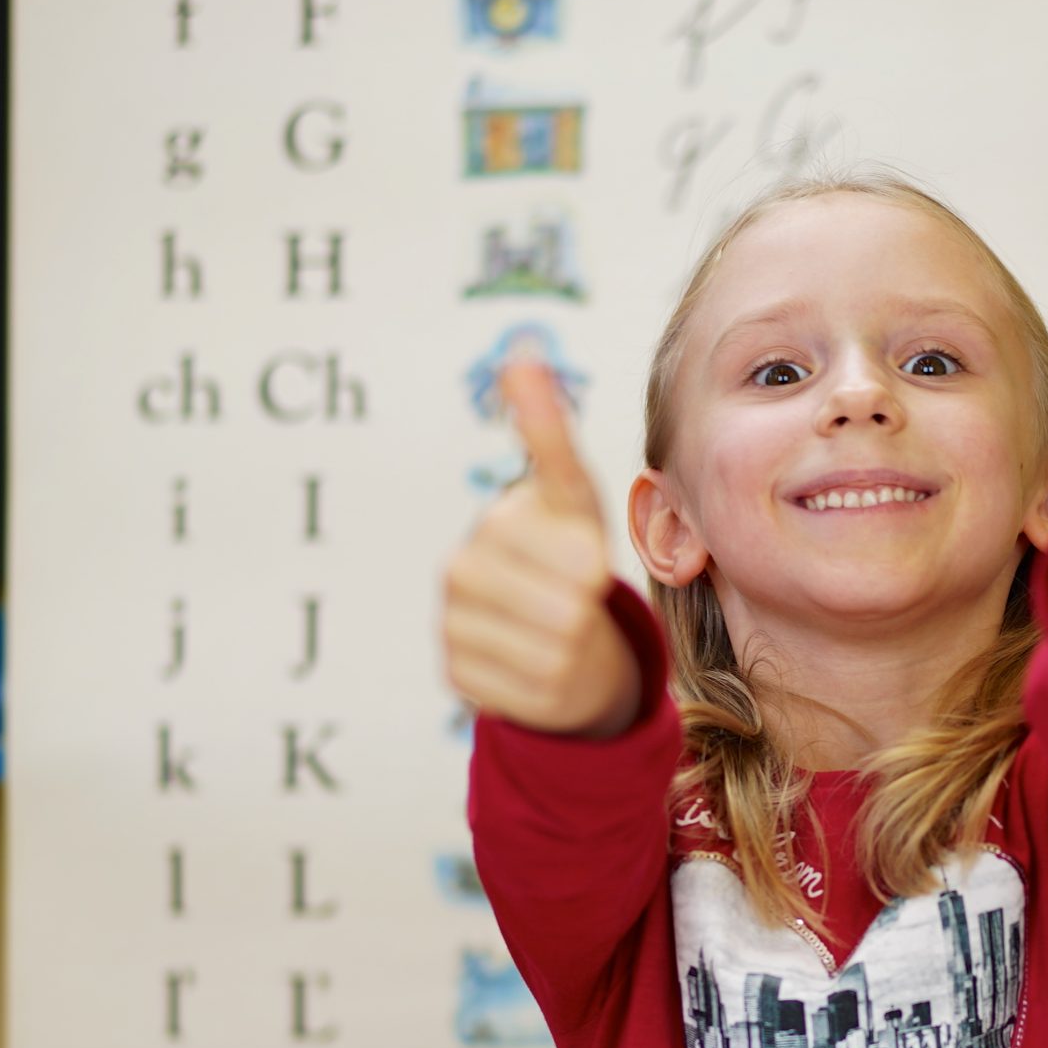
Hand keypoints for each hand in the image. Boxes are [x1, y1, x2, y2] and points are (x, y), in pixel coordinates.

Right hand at [441, 360, 642, 735]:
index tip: (587, 561)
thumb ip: (548, 433)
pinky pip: (535, 691)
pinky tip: (540, 666)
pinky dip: (555, 688)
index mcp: (499, 521)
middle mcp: (464, 568)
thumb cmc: (569, 560)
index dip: (594, 560)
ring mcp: (454, 624)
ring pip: (557, 650)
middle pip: (572, 601)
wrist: (555, 642)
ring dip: (578, 652)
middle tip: (579, 605)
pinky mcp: (458, 677)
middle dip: (593, 610)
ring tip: (562, 636)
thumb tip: (521, 356)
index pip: (573, 543)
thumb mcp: (574, 500)